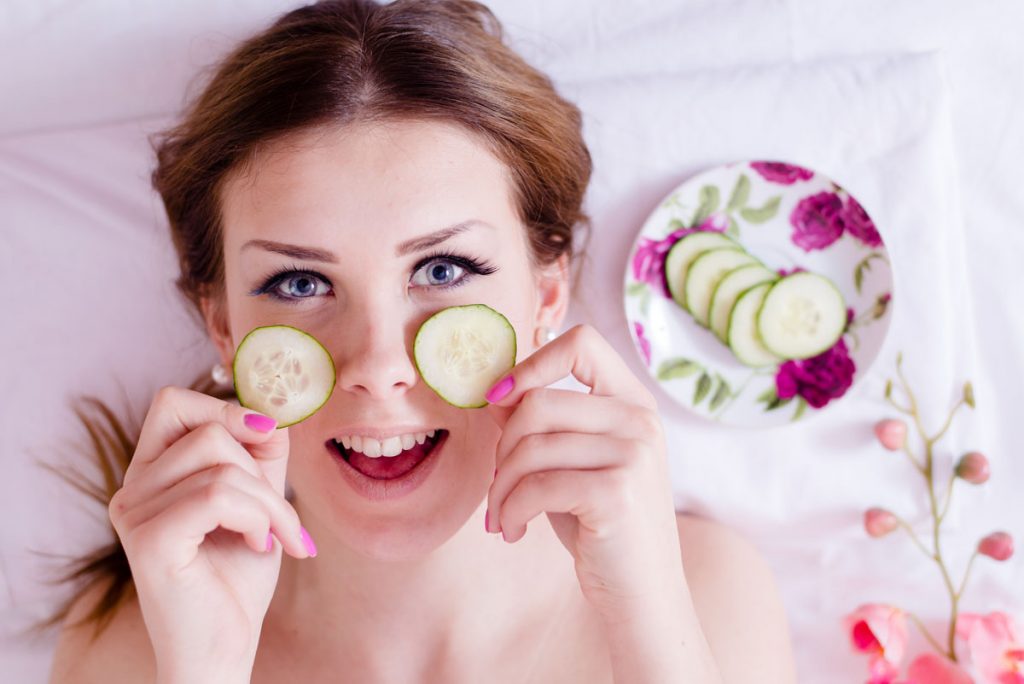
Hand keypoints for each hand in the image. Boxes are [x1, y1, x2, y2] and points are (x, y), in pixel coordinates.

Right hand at [108, 387, 312, 681]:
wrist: (224, 650)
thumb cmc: (237, 580)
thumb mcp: (258, 501)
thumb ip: (260, 454)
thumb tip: (272, 411)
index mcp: (151, 473)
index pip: (174, 403)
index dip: (226, 411)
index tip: (267, 443)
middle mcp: (132, 488)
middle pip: (206, 430)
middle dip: (261, 469)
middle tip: (280, 516)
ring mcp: (133, 513)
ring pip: (221, 465)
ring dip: (270, 502)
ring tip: (275, 537)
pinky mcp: (148, 539)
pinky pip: (219, 496)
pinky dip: (257, 517)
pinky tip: (260, 546)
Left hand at [483, 324, 685, 620]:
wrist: (643, 595)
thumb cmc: (600, 526)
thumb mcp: (571, 465)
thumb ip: (542, 425)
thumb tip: (495, 393)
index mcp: (633, 402)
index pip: (581, 343)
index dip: (531, 363)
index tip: (499, 398)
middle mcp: (640, 420)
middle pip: (538, 402)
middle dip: (502, 448)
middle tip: (499, 486)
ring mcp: (634, 454)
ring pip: (529, 446)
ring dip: (500, 488)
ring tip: (502, 515)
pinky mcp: (616, 492)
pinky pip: (535, 486)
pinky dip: (510, 510)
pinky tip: (512, 531)